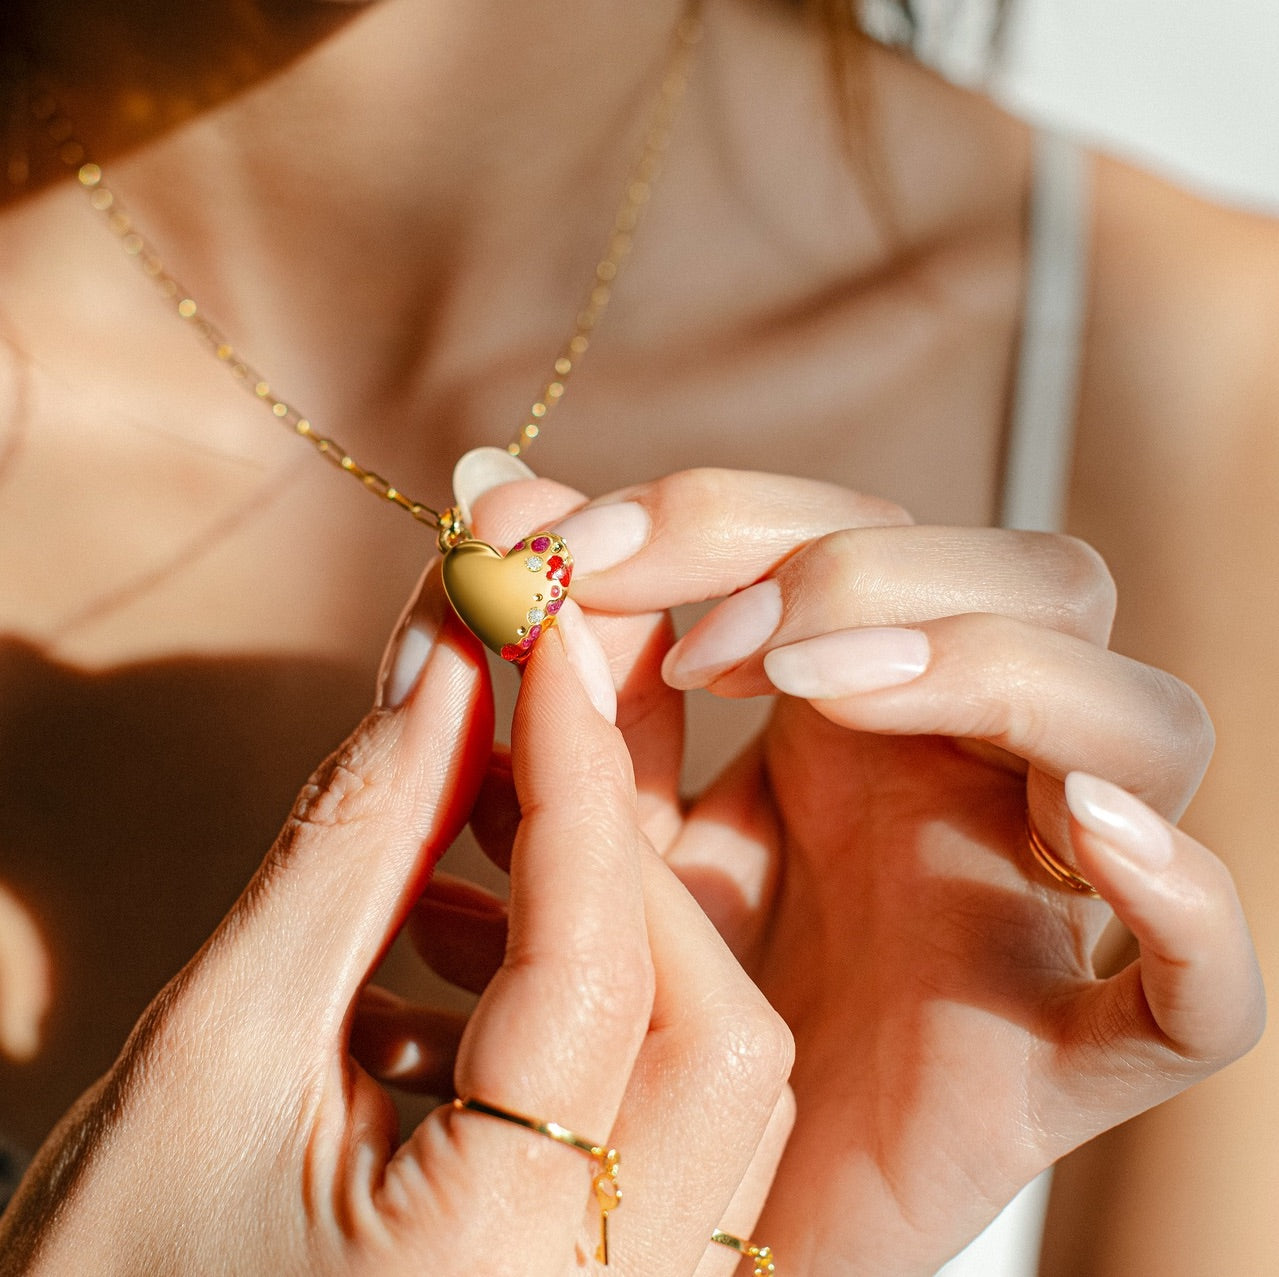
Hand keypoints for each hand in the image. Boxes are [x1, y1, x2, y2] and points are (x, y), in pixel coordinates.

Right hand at [0, 568, 792, 1275]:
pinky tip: (464, 967)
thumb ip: (355, 847)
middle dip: (618, 863)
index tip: (542, 636)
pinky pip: (666, 1124)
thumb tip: (447, 670)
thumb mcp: (218, 1049)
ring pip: (710, 1072)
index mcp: (501, 1269)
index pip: (598, 967)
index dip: (574, 774)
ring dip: (611, 933)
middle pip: (715, 1029)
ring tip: (464, 861)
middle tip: (514, 749)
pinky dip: (594, 1013)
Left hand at [461, 468, 1263, 1275]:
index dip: (728, 516)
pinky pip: (1204, 985)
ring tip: (818, 694)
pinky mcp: (1060, 1060)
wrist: (640, 1200)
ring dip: (999, 672)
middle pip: (1037, 583)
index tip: (568, 556)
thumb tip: (496, 484)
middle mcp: (968, 779)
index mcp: (857, 708)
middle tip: (707, 639)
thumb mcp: (590, 807)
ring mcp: (1032, 908)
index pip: (865, 530)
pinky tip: (1087, 831)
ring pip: (1144, 726)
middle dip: (866, 571)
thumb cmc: (625, 990)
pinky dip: (1185, 900)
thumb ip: (563, 659)